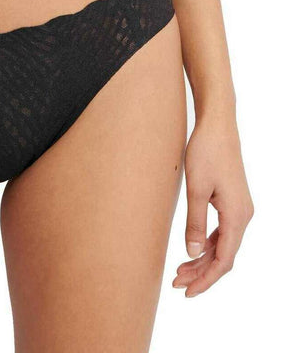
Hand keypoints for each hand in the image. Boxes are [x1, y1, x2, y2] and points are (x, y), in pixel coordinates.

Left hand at [173, 116, 253, 296]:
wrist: (217, 126)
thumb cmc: (205, 153)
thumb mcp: (196, 189)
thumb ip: (194, 223)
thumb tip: (193, 252)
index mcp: (236, 216)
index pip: (223, 260)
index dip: (206, 280)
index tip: (187, 292)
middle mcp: (243, 216)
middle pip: (224, 255)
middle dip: (201, 272)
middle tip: (175, 283)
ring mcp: (239, 208)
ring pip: (222, 244)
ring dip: (202, 258)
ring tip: (179, 270)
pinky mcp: (231, 201)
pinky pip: (222, 230)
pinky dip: (207, 243)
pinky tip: (192, 249)